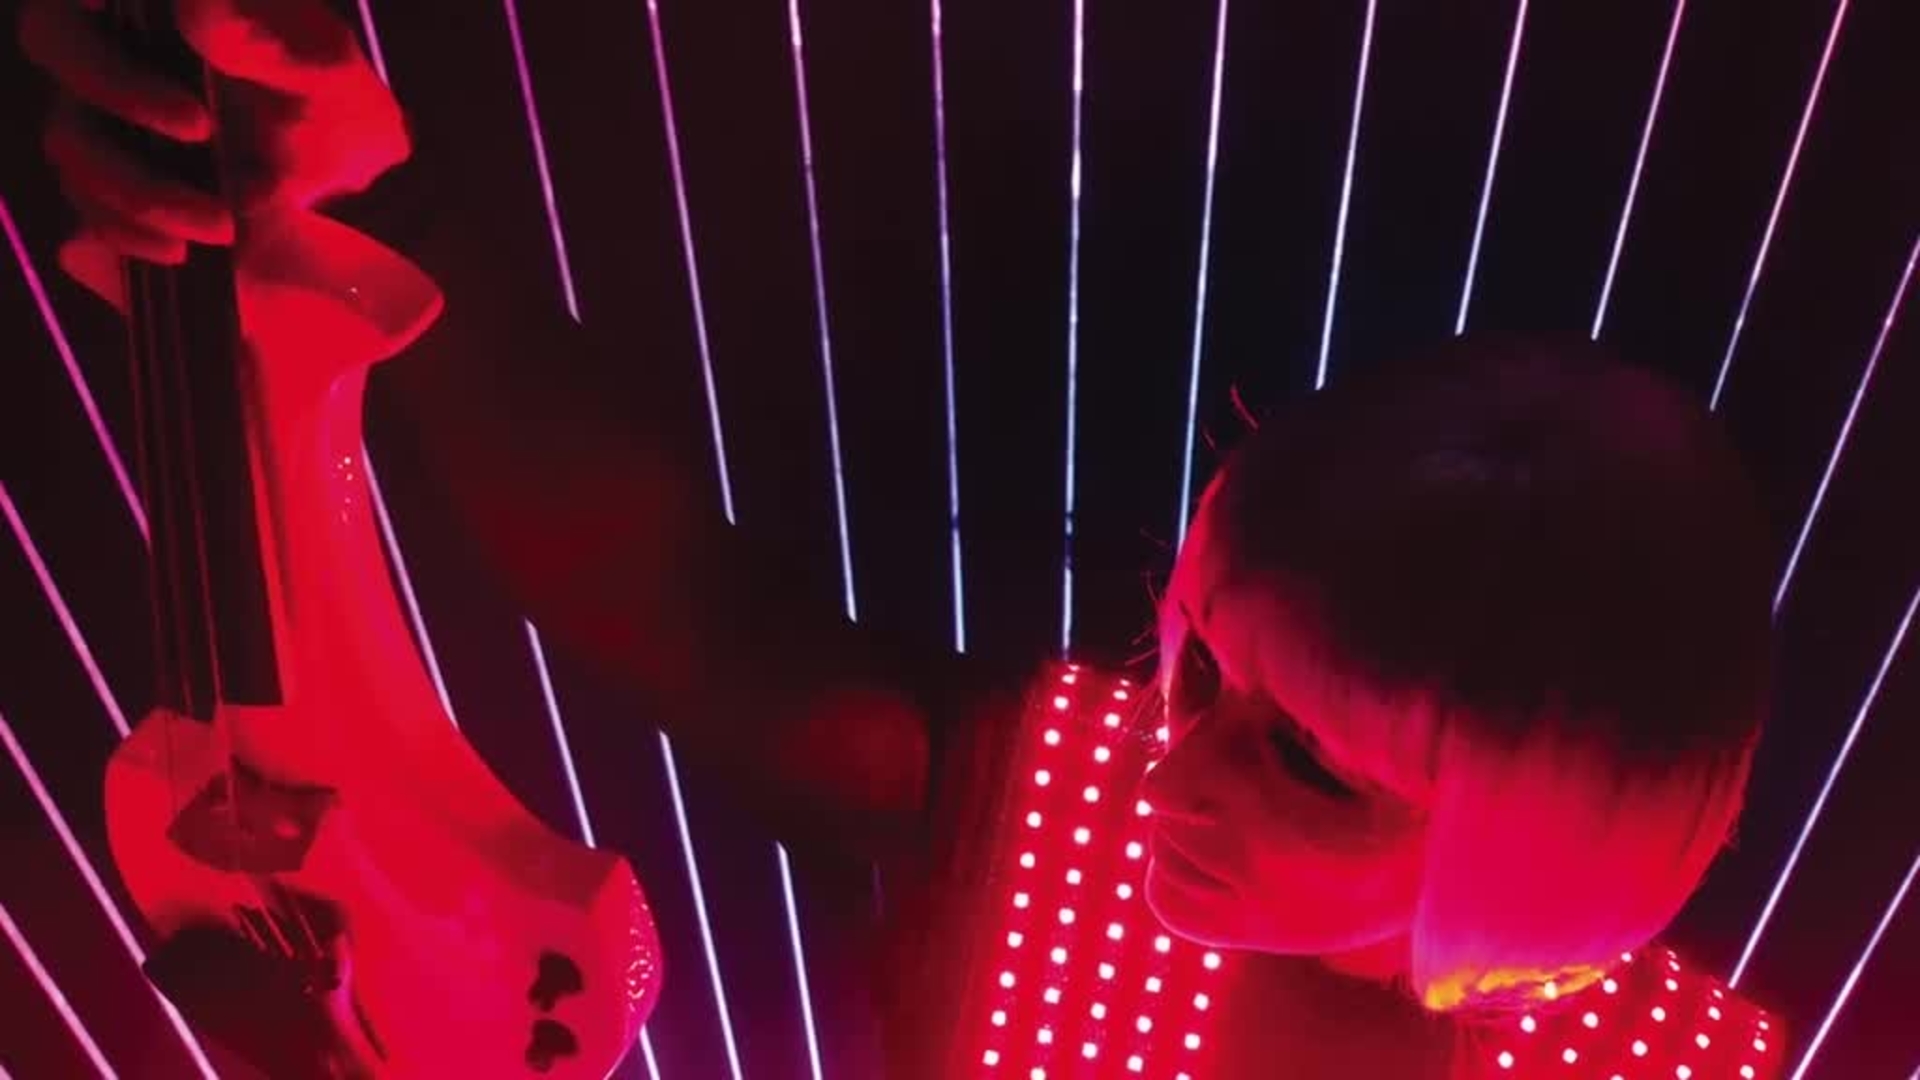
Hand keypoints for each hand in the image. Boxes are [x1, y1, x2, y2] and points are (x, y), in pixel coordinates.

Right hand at [18, 0, 409, 310]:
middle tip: (202, 130)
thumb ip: (263, 45)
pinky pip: (90, 205)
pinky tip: (182, 251)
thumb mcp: (323, 75)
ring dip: (139, 188)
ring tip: (221, 224)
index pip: (84, 2)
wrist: (350, 185)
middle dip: (125, 94)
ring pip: (74, 140)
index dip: (106, 31)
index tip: (172, 75)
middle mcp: (114, 51)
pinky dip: (131, 232)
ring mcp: (103, 116)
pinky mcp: (110, 181)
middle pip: (61, 51)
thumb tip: (196, 6)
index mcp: (155, 11)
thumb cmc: (334, 108)